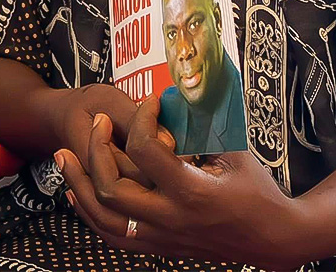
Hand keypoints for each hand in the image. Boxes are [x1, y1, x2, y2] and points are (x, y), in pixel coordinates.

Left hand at [56, 96, 308, 271]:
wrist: (272, 239)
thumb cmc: (258, 190)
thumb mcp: (235, 152)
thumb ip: (203, 125)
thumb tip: (178, 89)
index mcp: (192, 191)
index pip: (146, 150)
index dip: (142, 118)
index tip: (150, 102)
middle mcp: (171, 218)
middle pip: (111, 187)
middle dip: (96, 150)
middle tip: (98, 123)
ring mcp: (162, 237)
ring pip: (103, 217)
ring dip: (78, 185)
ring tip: (63, 156)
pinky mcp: (159, 246)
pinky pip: (112, 234)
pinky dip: (89, 212)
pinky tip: (75, 193)